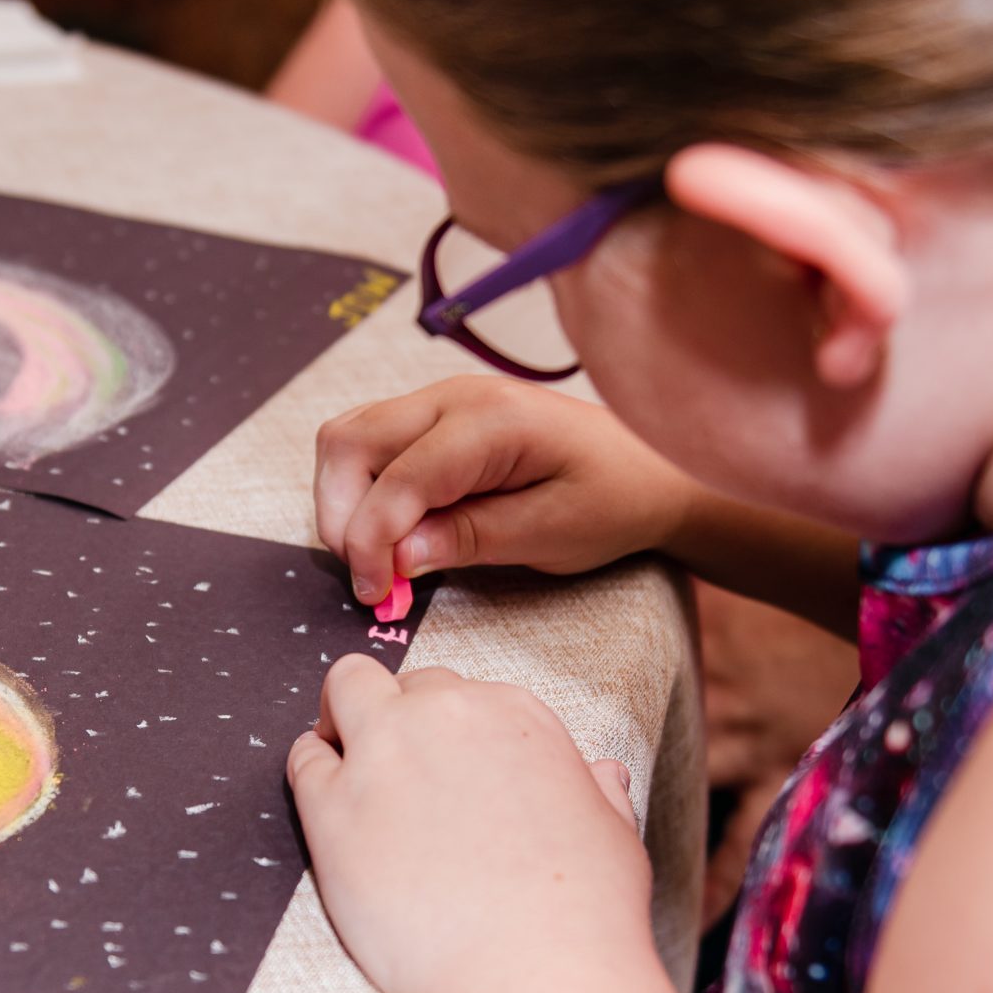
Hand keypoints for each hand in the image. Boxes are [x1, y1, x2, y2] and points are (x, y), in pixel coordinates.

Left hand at [288, 655, 652, 992]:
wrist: (529, 977)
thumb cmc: (581, 916)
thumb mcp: (613, 835)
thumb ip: (598, 793)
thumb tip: (602, 775)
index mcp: (515, 716)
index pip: (459, 693)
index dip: (445, 729)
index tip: (442, 763)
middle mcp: (447, 717)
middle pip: (402, 685)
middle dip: (394, 714)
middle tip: (390, 763)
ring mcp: (384, 756)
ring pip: (345, 689)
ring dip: (342, 718)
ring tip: (343, 759)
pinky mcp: (333, 807)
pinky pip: (303, 760)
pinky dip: (309, 769)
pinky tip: (326, 802)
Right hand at [313, 374, 695, 605]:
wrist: (650, 467)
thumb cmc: (612, 500)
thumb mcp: (549, 534)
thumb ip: (468, 539)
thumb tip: (394, 557)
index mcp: (491, 420)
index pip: (397, 478)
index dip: (371, 542)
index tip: (376, 596)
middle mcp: (453, 395)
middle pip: (349, 442)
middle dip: (341, 517)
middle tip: (373, 579)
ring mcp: (440, 400)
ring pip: (348, 439)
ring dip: (344, 501)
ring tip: (380, 557)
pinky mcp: (434, 417)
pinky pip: (370, 443)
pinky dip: (361, 489)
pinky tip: (393, 531)